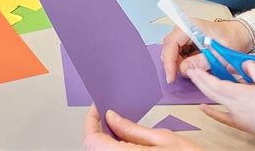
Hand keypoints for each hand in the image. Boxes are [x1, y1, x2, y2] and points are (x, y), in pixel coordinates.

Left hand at [83, 105, 201, 149]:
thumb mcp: (164, 138)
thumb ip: (133, 129)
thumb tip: (111, 116)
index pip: (91, 140)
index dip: (90, 121)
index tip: (97, 107)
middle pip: (97, 147)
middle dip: (100, 128)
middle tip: (108, 111)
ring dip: (108, 139)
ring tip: (119, 122)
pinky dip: (118, 147)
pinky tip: (128, 138)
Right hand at [161, 20, 253, 82]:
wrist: (239, 36)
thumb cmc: (231, 39)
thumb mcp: (218, 54)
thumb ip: (201, 61)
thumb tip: (184, 69)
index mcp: (189, 26)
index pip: (171, 43)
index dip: (169, 61)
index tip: (171, 77)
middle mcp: (184, 29)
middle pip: (169, 49)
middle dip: (175, 64)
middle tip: (186, 76)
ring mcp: (185, 36)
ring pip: (173, 53)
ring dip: (181, 65)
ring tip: (196, 70)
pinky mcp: (188, 42)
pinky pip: (180, 55)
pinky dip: (186, 64)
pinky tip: (197, 67)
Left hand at [188, 62, 254, 141]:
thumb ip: (253, 69)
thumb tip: (244, 62)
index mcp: (240, 95)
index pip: (214, 84)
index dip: (201, 75)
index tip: (193, 67)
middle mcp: (234, 106)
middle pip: (210, 91)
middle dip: (198, 80)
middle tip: (189, 69)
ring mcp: (235, 116)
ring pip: (214, 101)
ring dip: (203, 90)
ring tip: (195, 80)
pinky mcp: (240, 124)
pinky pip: (221, 117)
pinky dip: (210, 112)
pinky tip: (202, 107)